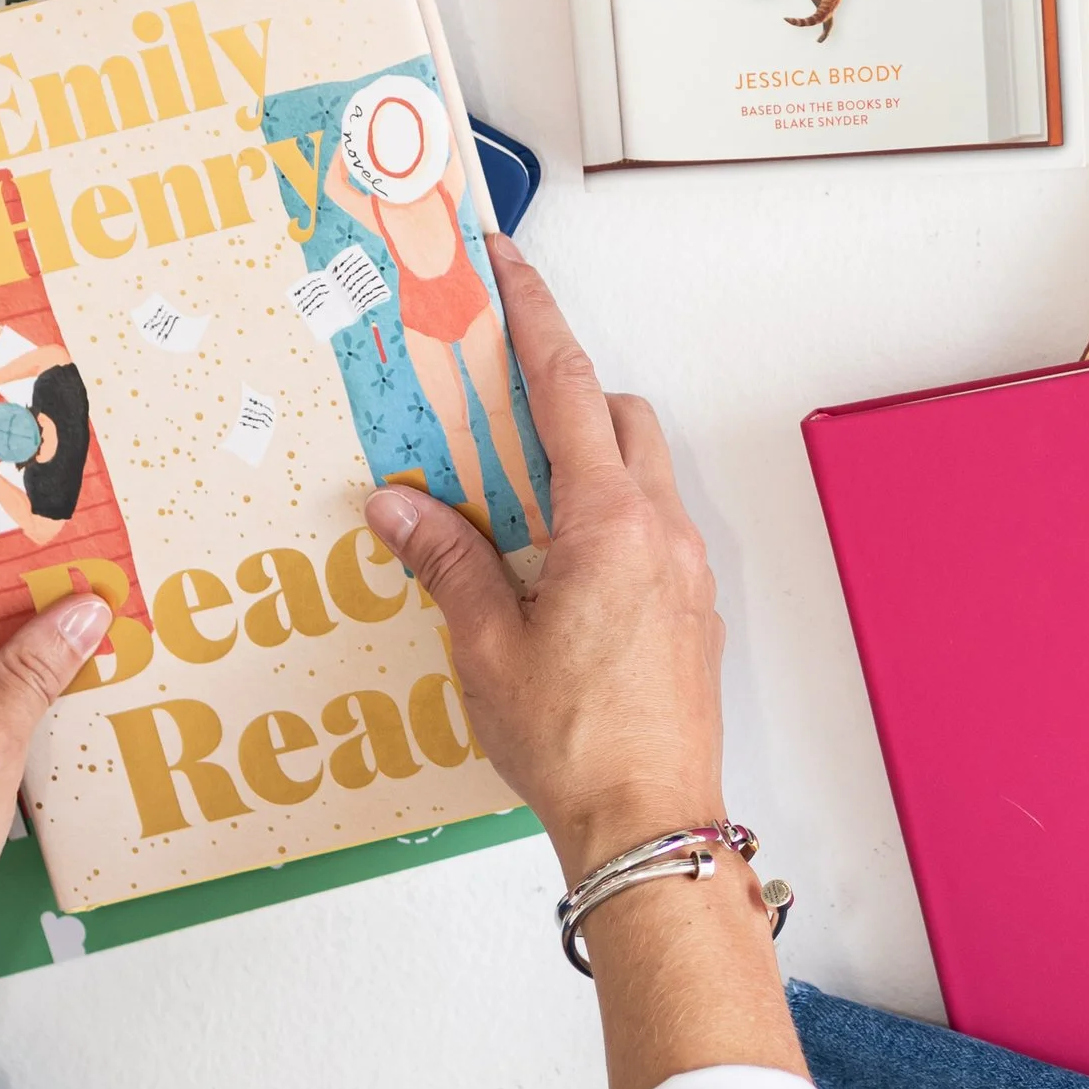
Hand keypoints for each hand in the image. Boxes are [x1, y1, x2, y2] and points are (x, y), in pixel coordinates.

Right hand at [363, 239, 800, 1088]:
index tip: (508, 262)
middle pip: (619, 416)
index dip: (534, 314)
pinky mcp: (691, 610)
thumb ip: (447, 560)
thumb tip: (397, 503)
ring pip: (643, 472)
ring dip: (586, 459)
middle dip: (564, 392)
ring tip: (514, 500)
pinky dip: (605, 516)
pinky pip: (650, 528)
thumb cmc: (572, 742)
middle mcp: (660, 529)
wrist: (650, 826)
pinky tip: (552, 566)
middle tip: (495, 406)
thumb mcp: (485, 646)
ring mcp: (685, 570)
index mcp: (608, 520)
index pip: (567, 386)